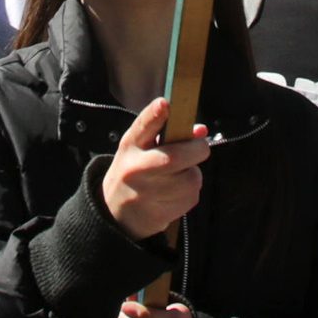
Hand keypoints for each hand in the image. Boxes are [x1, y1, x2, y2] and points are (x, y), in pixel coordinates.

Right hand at [98, 98, 208, 242]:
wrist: (116, 213)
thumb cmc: (134, 171)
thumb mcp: (140, 148)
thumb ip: (167, 134)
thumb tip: (201, 131)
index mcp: (130, 147)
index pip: (142, 127)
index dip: (155, 115)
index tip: (165, 104)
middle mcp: (135, 169)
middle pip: (176, 157)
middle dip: (197, 149)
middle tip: (198, 148)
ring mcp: (147, 194)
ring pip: (191, 178)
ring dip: (193, 174)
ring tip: (179, 175)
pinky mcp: (160, 213)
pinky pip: (191, 197)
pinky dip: (190, 192)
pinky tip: (174, 193)